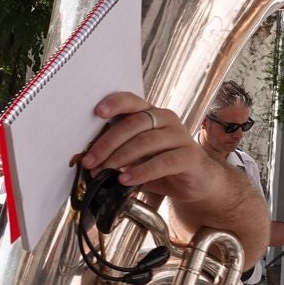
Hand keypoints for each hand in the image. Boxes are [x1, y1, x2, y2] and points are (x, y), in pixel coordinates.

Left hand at [80, 92, 226, 205]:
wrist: (195, 183)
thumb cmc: (161, 166)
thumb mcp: (136, 157)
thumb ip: (117, 152)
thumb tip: (88, 159)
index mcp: (150, 114)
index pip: (131, 101)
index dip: (114, 104)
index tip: (97, 112)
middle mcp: (166, 119)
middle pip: (133, 124)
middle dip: (107, 144)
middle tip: (90, 161)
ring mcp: (180, 136)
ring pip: (145, 142)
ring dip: (120, 158)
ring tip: (104, 173)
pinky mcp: (190, 156)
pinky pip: (163, 162)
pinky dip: (141, 172)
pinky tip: (126, 180)